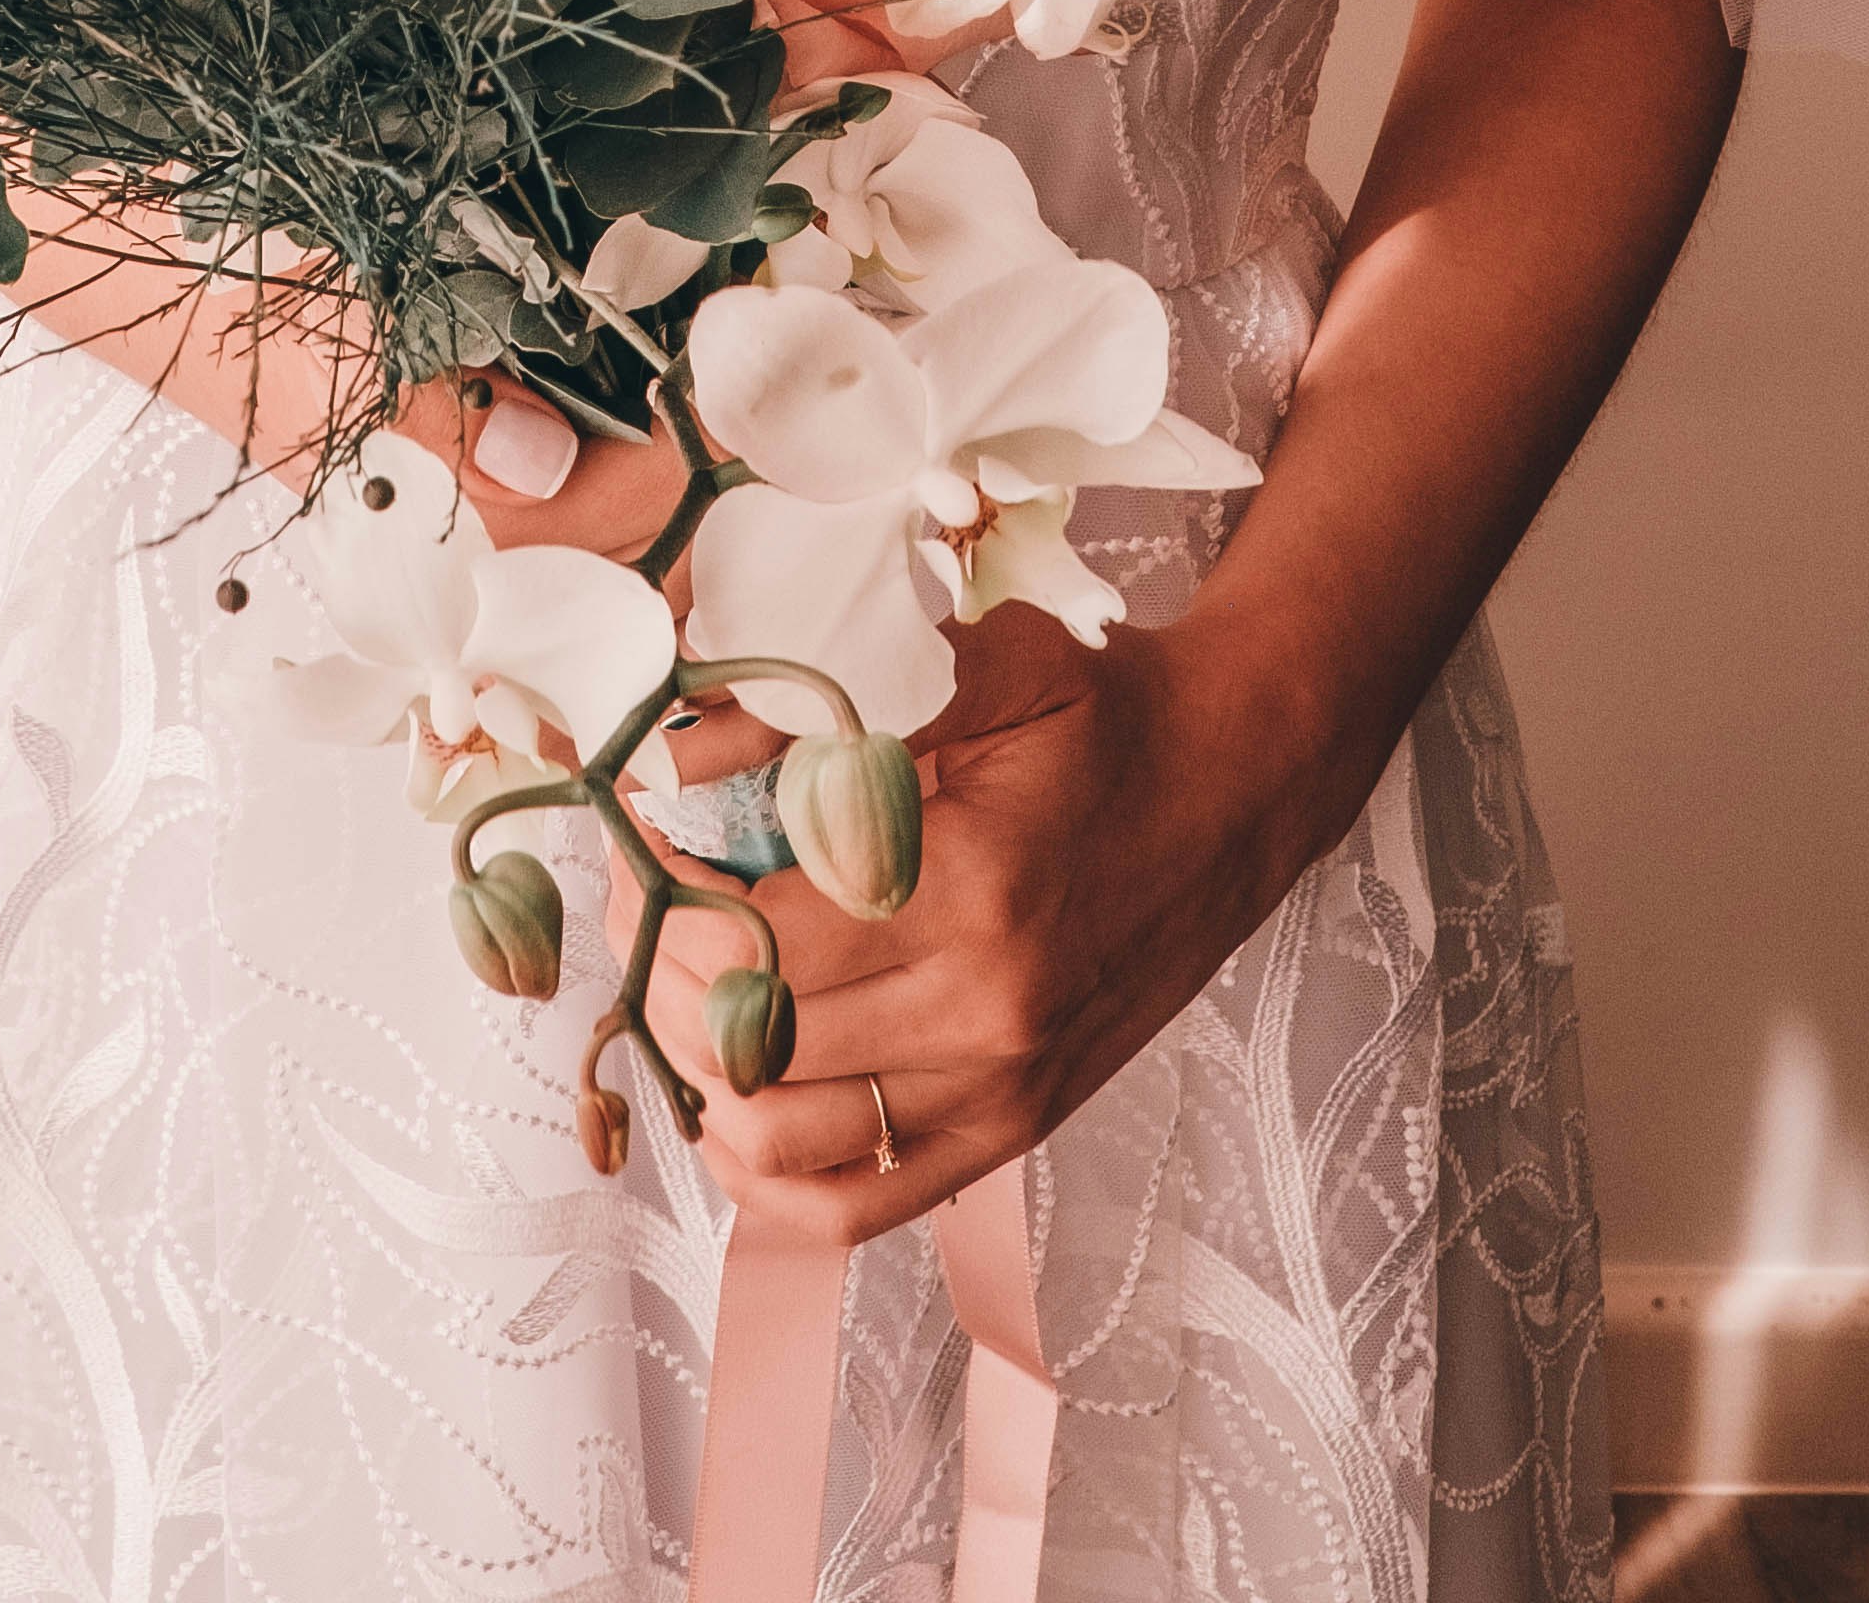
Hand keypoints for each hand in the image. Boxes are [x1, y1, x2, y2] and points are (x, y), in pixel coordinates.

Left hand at [632, 606, 1297, 1247]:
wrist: (1232, 783)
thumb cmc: (1099, 714)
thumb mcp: (973, 663)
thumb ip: (821, 703)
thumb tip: (673, 753)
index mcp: (970, 889)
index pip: (754, 945)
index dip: (666, 899)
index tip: (637, 839)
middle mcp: (983, 1014)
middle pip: (752, 1048)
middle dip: (662, 973)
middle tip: (643, 900)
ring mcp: (999, 1090)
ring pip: (779, 1145)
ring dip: (698, 1072)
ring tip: (683, 983)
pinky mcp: (1011, 1132)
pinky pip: (851, 1206)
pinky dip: (765, 1169)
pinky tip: (736, 1086)